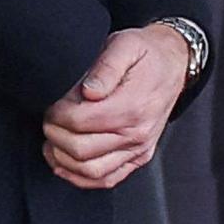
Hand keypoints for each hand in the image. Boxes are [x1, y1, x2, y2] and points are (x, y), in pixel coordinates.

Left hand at [40, 25, 190, 188]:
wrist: (174, 65)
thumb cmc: (146, 55)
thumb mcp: (125, 44)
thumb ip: (105, 67)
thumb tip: (89, 92)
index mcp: (132, 106)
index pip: (80, 122)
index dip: (57, 116)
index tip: (52, 108)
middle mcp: (137, 133)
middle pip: (81, 150)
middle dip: (55, 136)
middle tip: (49, 122)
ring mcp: (139, 148)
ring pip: (91, 170)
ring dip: (63, 160)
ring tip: (52, 142)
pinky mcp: (139, 157)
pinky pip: (107, 179)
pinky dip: (81, 178)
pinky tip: (66, 164)